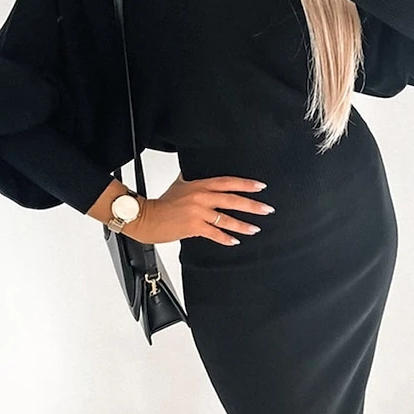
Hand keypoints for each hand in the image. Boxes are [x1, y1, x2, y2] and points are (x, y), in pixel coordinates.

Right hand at [122, 172, 275, 246]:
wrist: (147, 217)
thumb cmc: (162, 203)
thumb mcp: (179, 184)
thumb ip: (191, 179)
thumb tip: (197, 172)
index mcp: (199, 185)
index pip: (227, 182)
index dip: (245, 184)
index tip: (260, 187)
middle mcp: (201, 197)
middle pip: (232, 199)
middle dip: (252, 205)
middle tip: (266, 209)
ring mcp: (198, 212)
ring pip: (226, 218)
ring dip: (243, 225)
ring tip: (255, 228)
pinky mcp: (193, 226)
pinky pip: (215, 233)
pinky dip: (226, 238)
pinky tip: (234, 241)